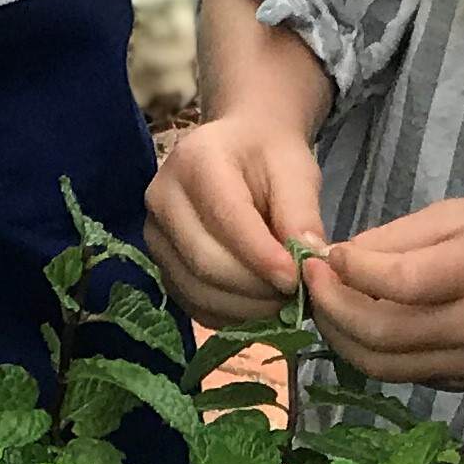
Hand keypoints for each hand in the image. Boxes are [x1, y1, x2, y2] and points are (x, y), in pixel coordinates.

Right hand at [145, 112, 324, 329]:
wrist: (240, 149)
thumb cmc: (269, 155)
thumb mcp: (296, 170)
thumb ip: (301, 214)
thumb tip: (308, 261)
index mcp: (196, 159)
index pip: (226, 219)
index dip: (262, 256)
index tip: (297, 279)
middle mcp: (162, 198)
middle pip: (205, 262)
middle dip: (255, 288)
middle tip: (295, 295)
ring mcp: (155, 235)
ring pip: (196, 290)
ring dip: (244, 307)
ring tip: (281, 300)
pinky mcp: (160, 264)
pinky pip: (191, 304)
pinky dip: (229, 315)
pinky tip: (258, 305)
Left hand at [307, 195, 463, 388]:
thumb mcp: (451, 214)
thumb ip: (393, 239)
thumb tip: (335, 261)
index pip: (399, 282)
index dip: (350, 271)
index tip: (323, 253)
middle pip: (380, 335)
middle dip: (331, 308)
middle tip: (310, 278)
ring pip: (383, 366)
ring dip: (340, 336)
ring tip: (325, 302)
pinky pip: (403, 375)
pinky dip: (370, 352)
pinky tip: (359, 323)